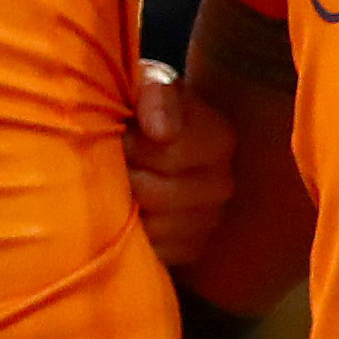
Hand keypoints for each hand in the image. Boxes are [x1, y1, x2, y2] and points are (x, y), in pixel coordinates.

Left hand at [124, 59, 234, 266]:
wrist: (136, 145)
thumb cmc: (137, 111)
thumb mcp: (144, 85)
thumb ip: (154, 92)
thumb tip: (162, 131)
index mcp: (218, 138)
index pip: (171, 154)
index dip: (133, 146)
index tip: (121, 136)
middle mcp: (223, 182)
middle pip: (159, 196)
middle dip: (126, 180)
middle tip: (115, 165)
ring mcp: (210, 220)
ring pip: (157, 228)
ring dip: (127, 210)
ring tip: (118, 187)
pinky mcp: (192, 249)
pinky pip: (160, 252)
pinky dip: (136, 237)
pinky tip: (129, 215)